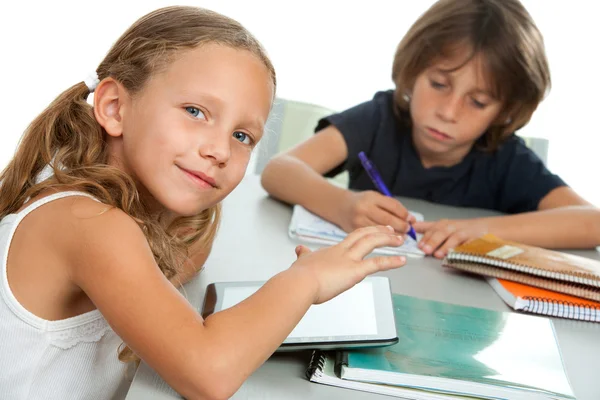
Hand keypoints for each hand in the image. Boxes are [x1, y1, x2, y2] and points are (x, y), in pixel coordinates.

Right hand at [290, 225, 406, 303]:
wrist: (298, 283)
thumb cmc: (298, 277)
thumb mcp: (301, 261)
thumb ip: (303, 255)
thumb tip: (300, 250)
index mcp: (331, 251)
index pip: (350, 238)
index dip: (364, 234)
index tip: (372, 232)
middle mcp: (341, 251)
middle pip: (363, 234)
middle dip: (379, 231)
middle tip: (391, 230)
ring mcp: (348, 260)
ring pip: (371, 242)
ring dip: (388, 240)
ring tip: (401, 241)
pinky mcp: (354, 271)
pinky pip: (377, 264)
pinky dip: (391, 261)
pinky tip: (402, 260)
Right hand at [337, 190, 415, 233]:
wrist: (341, 207)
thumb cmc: (362, 202)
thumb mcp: (376, 197)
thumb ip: (391, 206)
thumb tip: (409, 218)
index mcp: (371, 198)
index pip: (393, 206)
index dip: (404, 214)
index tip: (411, 220)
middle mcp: (364, 209)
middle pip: (388, 220)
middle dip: (401, 226)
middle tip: (408, 230)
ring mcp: (358, 221)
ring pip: (380, 231)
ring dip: (394, 235)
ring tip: (402, 237)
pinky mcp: (354, 231)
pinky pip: (372, 237)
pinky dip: (383, 239)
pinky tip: (389, 241)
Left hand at [413, 219, 488, 258]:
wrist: (493, 227)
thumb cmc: (466, 229)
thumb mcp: (446, 226)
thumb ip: (430, 228)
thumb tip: (413, 227)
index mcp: (446, 224)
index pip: (433, 228)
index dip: (424, 235)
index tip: (416, 244)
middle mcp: (456, 227)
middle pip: (443, 231)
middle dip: (432, 240)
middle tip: (424, 250)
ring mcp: (468, 232)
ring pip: (456, 237)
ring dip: (446, 245)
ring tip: (438, 254)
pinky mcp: (480, 239)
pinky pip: (472, 243)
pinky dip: (465, 248)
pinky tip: (458, 254)